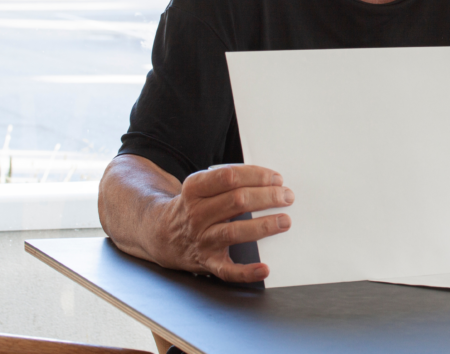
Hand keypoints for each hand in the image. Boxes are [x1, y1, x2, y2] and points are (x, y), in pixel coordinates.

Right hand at [154, 164, 293, 282]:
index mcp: (195, 188)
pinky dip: (246, 272)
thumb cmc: (195, 207)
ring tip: (285, 221)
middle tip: (287, 197)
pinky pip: (227, 270)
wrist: (161, 235)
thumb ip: (228, 182)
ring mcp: (201, 239)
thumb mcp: (201, 187)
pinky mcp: (206, 262)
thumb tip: (270, 182)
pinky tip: (264, 269)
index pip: (229, 177)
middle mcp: (196, 213)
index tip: (277, 179)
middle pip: (237, 201)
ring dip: (263, 226)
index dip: (256, 176)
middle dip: (267, 197)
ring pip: (234, 231)